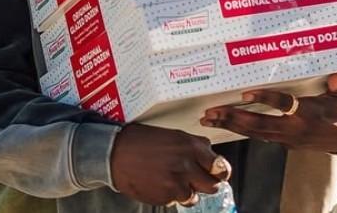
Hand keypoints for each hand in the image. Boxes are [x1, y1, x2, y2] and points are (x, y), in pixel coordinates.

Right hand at [109, 124, 228, 206]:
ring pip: (194, 196)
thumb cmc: (141, 141)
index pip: (221, 167)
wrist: (115, 153)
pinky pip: (176, 201)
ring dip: (187, 191)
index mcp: (191, 147)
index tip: (218, 173)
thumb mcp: (173, 134)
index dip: (220, 172)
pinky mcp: (165, 197)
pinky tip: (160, 183)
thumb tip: (211, 155)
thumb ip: (195, 145)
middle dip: (206, 184)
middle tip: (197, 180)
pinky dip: (171, 195)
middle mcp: (186, 165)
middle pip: (212, 186)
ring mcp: (176, 183)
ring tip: (172, 180)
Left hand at [199, 73, 336, 153]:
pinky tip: (224, 124)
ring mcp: (289, 138)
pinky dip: (240, 130)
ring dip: (231, 125)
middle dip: (234, 118)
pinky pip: (259, 136)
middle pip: (260, 125)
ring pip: (255, 133)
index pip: (285, 105)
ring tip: (209, 119)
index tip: (247, 93)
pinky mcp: (285, 141)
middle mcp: (296, 129)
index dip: (266, 100)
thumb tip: (336, 79)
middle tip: (212, 112)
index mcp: (311, 114)